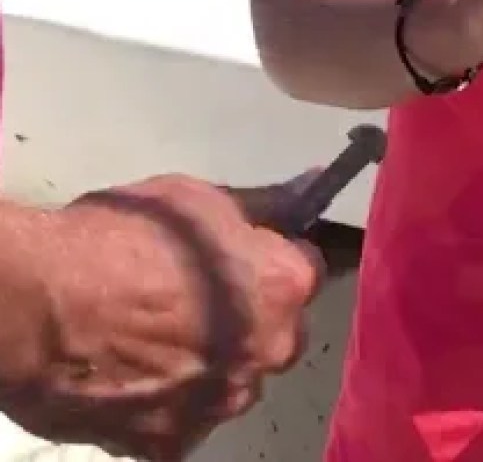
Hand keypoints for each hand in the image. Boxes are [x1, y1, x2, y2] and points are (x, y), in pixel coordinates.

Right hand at [1, 173, 323, 460]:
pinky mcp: (172, 443)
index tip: (240, 257)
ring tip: (157, 339)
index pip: (304, 270)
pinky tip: (135, 373)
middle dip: (250, 317)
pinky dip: (170, 399)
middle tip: (194, 299)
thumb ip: (261, 206)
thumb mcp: (196, 200)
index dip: (270, 259)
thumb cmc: (115, 240)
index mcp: (282, 289)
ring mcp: (220, 404)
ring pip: (235, 380)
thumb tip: (309, 187)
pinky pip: (188, 416)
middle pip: (279, 332)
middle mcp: (267, 353)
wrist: (32, 307)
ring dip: (213, 362)